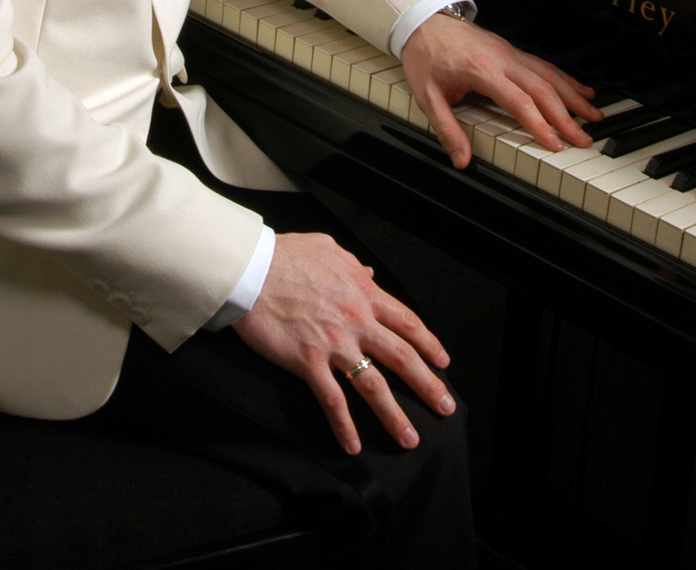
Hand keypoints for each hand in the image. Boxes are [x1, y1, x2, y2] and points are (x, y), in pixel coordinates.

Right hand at [232, 231, 454, 454]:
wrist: (251, 270)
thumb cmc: (285, 255)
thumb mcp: (326, 249)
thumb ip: (352, 265)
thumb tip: (369, 273)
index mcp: (362, 293)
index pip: (406, 322)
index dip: (428, 344)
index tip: (442, 362)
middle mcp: (356, 320)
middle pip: (401, 357)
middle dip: (427, 385)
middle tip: (444, 406)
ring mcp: (333, 343)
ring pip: (374, 385)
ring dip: (394, 415)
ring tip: (410, 438)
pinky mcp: (308, 361)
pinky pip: (332, 400)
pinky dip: (344, 426)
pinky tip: (352, 446)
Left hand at [400, 14, 600, 168]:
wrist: (424, 20)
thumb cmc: (426, 55)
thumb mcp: (427, 96)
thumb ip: (447, 129)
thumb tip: (460, 159)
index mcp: (482, 71)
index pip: (519, 101)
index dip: (539, 124)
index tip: (556, 143)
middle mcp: (502, 60)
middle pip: (542, 89)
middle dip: (566, 116)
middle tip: (584, 138)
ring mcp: (509, 53)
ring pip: (549, 75)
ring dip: (573, 96)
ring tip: (594, 116)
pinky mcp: (511, 51)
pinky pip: (544, 65)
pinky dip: (565, 79)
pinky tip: (581, 90)